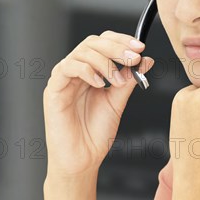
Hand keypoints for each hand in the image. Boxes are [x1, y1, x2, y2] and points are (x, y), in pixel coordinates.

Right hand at [43, 31, 154, 178]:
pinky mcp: (53, 90)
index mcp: (91, 70)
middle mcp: (76, 70)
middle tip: (133, 58)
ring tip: (117, 80)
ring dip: (104, 61)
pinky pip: (67, 68)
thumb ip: (129, 79)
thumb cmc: (96, 132)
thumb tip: (146, 60)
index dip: (122, 40)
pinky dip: (86, 71)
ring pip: (81, 52)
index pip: (103, 42)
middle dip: (116, 47)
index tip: (140, 48)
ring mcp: (63, 79)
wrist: (83, 159)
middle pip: (93, 42)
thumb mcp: (118, 100)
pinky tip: (100, 84)